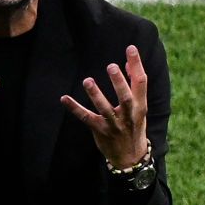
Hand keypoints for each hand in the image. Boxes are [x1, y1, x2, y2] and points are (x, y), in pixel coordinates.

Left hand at [60, 45, 148, 168]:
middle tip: (111, 66)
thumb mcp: (140, 107)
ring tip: (87, 81)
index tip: (130, 48)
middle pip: (125, 97)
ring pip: (104, 109)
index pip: (141, 83)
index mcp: (140, 107)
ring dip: (96, 95)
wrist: (130, 156)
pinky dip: (75, 108)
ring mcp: (114, 124)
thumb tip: (127, 62)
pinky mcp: (100, 131)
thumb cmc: (134, 126)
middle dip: (119, 82)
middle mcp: (129, 115)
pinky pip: (86, 118)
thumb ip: (134, 86)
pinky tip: (64, 98)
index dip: (136, 65)